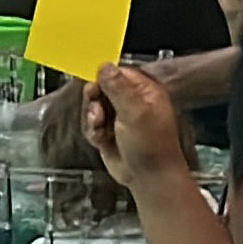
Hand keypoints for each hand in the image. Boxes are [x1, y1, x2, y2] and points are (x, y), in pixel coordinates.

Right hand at [83, 64, 190, 188]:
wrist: (148, 178)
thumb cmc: (151, 146)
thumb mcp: (134, 113)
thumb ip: (118, 88)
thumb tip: (105, 66)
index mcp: (144, 92)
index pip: (117, 73)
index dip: (102, 79)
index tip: (94, 89)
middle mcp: (132, 102)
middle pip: (101, 88)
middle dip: (94, 102)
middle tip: (98, 114)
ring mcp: (120, 117)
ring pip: (93, 107)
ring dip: (92, 119)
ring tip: (101, 130)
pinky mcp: (109, 132)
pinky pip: (91, 124)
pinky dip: (92, 131)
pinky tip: (101, 140)